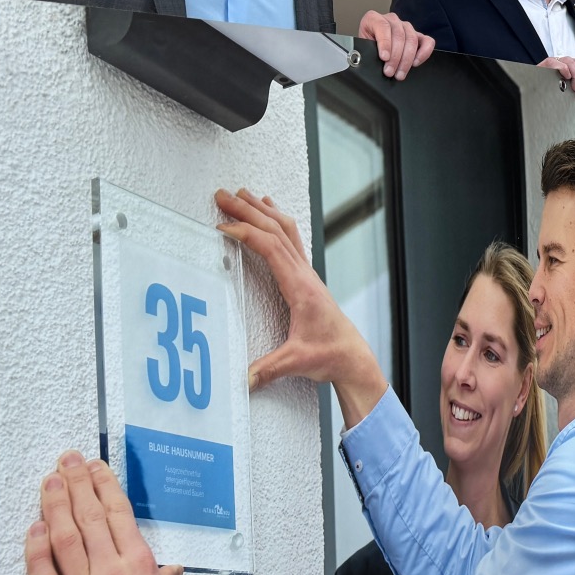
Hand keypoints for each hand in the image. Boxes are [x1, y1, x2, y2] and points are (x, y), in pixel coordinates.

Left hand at [25, 451, 189, 574]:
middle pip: (88, 518)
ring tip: (48, 483)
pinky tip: (34, 530)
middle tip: (65, 461)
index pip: (117, 515)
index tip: (93, 468)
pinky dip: (36, 553)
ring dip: (55, 506)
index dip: (103, 486)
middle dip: (75, 484)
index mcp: (140, 568)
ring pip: (64, 541)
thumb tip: (168, 570)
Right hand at [214, 188, 388, 425]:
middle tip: (223, 195)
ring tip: (242, 194)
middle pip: (276, 231)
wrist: (352, 356)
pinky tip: (269, 212)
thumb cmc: (330, 354)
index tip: (223, 226)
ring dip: (262, 210)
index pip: (271, 249)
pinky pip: (291, 240)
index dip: (246, 234)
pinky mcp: (305, 278)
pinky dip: (276, 221)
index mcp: (301, 288)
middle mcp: (305, 275)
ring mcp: (307, 274)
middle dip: (248, 211)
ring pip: (286, 230)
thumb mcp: (297, 362)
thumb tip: (242, 379)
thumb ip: (269, 369)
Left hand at [356, 10, 434, 79]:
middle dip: (395, 57)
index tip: (384, 57)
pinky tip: (415, 63)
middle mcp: (391, 20)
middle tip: (390, 72)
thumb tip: (371, 62)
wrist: (371, 51)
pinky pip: (427, 41)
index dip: (385, 42)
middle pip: (399, 35)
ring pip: (412, 39)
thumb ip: (368, 51)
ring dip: (406, 59)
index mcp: (374, 18)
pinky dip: (424, 52)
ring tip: (400, 73)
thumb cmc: (366, 49)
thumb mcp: (362, 48)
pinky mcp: (418, 35)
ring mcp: (406, 27)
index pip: (383, 26)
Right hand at [542, 55, 574, 96]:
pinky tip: (565, 78)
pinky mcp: (549, 62)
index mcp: (573, 64)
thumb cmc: (550, 86)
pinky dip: (565, 71)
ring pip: (573, 63)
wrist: (535, 83)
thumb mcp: (567, 85)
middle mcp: (567, 60)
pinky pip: (561, 64)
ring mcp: (558, 60)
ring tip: (574, 88)